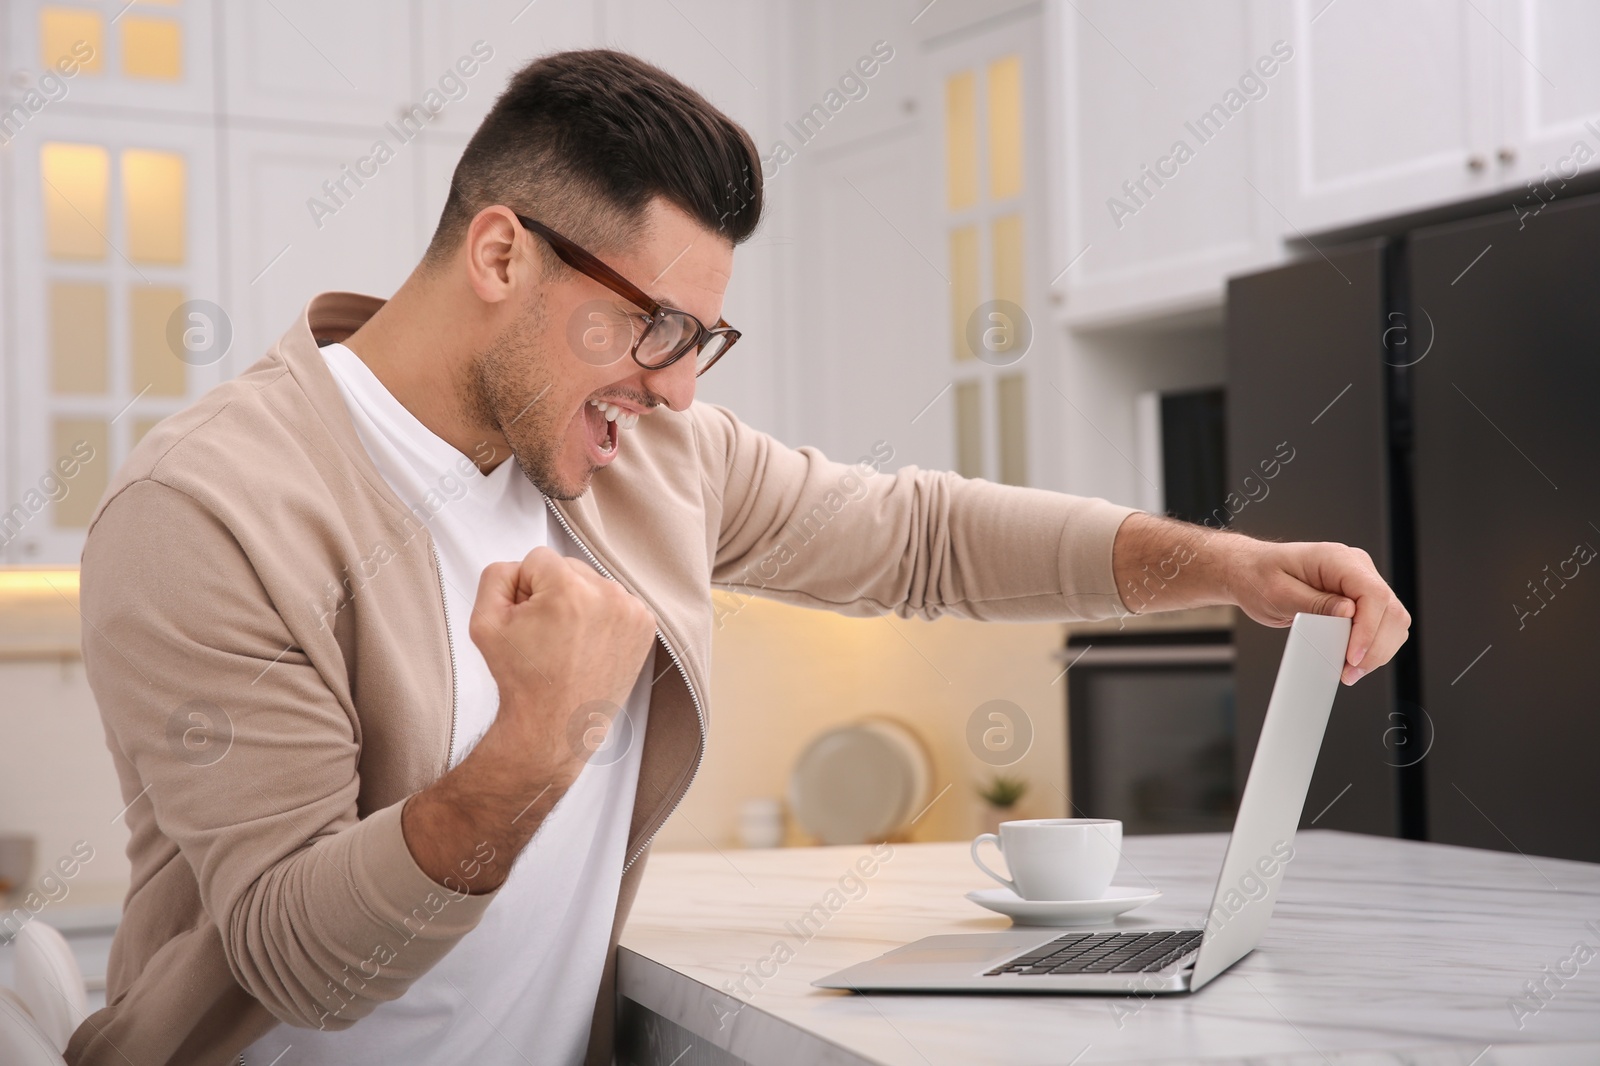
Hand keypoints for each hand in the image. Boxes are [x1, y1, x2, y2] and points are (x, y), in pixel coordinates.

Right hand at [403, 550, 655, 894]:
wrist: (555, 726)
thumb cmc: (522, 680)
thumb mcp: (484, 622)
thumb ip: (496, 576)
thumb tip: (520, 567)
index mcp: (568, 589)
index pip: (537, 559)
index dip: (523, 589)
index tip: (527, 622)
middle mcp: (606, 595)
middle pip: (568, 568)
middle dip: (553, 594)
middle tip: (545, 637)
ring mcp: (631, 611)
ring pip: (592, 584)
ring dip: (578, 604)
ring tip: (567, 644)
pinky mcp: (645, 625)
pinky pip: (615, 602)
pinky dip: (601, 618)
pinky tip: (588, 646)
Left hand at [1224, 539, 1410, 685]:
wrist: (1250, 572)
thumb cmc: (1259, 577)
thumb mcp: (1278, 593)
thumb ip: (1314, 603)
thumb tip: (1349, 612)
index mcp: (1338, 559)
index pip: (1373, 594)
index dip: (1369, 629)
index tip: (1352, 657)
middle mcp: (1356, 568)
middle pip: (1391, 611)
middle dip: (1375, 647)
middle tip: (1349, 672)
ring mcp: (1360, 583)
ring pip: (1393, 621)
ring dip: (1377, 650)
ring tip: (1349, 671)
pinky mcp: (1359, 599)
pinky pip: (1381, 625)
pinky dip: (1372, 646)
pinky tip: (1353, 660)